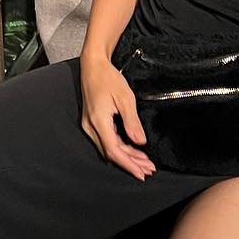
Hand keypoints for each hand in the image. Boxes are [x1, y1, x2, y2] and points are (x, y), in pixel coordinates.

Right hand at [79, 54, 155, 180]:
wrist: (93, 65)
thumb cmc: (108, 78)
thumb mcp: (125, 98)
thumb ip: (132, 122)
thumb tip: (140, 142)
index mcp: (98, 122)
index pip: (114, 151)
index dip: (129, 164)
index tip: (142, 173)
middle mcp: (91, 127)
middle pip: (111, 153)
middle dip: (131, 163)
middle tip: (148, 169)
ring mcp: (90, 125)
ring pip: (109, 148)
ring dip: (127, 156)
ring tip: (144, 162)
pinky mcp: (92, 122)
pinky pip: (106, 140)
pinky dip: (120, 146)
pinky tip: (132, 149)